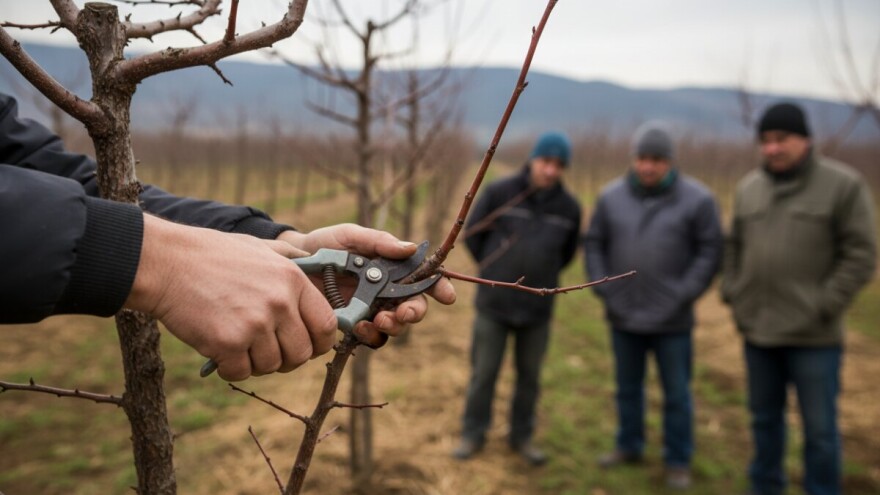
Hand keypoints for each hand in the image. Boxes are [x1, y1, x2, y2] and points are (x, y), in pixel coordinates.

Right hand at [125, 215, 337, 380]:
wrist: (166, 263)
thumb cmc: (212, 255)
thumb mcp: (261, 248)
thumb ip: (292, 260)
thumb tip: (321, 266)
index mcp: (292, 280)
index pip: (327, 325)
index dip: (320, 342)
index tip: (308, 346)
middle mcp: (279, 303)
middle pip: (302, 353)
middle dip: (286, 359)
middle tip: (266, 350)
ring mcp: (255, 324)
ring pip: (271, 366)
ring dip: (255, 362)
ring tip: (238, 343)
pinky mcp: (228, 343)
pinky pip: (241, 373)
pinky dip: (230, 369)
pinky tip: (219, 352)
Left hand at [277, 224, 455, 343]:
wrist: (293, 261)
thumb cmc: (326, 244)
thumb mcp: (351, 236)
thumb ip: (379, 242)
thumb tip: (410, 249)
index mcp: (394, 269)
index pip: (424, 279)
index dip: (440, 288)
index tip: (447, 296)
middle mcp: (388, 292)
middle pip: (414, 308)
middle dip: (414, 313)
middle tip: (402, 313)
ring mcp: (372, 310)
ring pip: (395, 327)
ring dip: (394, 327)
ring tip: (378, 320)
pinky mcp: (354, 325)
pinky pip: (371, 338)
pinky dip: (371, 335)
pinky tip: (361, 327)